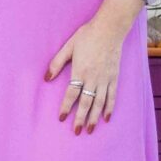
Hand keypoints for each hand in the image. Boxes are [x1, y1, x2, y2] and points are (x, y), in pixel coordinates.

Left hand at [45, 15, 126, 133]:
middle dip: (81, 119)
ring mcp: (106, 79)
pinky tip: (106, 118)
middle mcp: (94, 78)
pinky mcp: (114, 77)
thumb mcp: (68, 47)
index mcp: (80, 71)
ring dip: (95, 117)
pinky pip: (112, 96)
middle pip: (86, 102)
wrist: (109, 29)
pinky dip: (110, 108)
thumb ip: (57, 63)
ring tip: (90, 130)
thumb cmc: (87, 36)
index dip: (66, 106)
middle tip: (76, 132)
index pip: (71, 93)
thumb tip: (46, 78)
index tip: (61, 118)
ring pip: (100, 103)